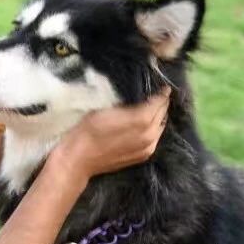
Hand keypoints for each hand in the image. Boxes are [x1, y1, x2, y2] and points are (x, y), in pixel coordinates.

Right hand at [48, 88, 170, 185]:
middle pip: (162, 114)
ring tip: (152, 108)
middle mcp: (150, 134)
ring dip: (159, 116)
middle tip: (158, 94)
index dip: (161, 92)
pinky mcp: (143, 156)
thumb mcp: (107, 108)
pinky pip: (155, 138)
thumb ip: (129, 103)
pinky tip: (146, 124)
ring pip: (160, 127)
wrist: (80, 158)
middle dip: (161, 103)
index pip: (159, 102)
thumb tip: (142, 97)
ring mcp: (148, 147)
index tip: (163, 85)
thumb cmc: (89, 129)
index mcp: (142, 120)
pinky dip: (154, 128)